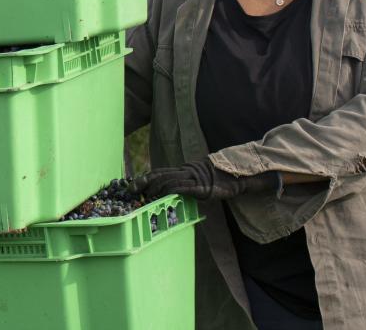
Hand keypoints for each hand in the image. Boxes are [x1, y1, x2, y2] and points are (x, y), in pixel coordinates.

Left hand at [131, 160, 279, 200]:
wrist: (235, 176)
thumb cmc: (214, 181)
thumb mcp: (195, 183)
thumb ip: (182, 185)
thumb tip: (166, 194)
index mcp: (181, 171)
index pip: (158, 173)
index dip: (143, 178)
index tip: (130, 185)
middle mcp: (184, 172)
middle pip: (159, 175)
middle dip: (144, 183)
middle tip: (131, 190)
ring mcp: (193, 178)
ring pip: (170, 181)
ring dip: (155, 189)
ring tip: (145, 196)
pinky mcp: (202, 187)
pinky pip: (186, 188)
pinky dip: (174, 190)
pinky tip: (165, 193)